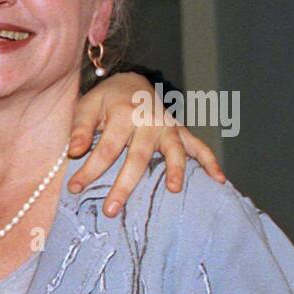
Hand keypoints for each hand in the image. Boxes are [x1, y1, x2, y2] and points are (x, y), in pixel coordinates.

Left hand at [68, 72, 226, 214]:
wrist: (132, 82)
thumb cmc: (106, 100)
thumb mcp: (87, 106)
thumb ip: (80, 129)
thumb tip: (74, 151)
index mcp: (124, 115)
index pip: (106, 149)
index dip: (90, 170)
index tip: (74, 189)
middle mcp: (150, 121)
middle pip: (138, 157)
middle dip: (124, 186)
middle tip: (111, 211)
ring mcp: (168, 127)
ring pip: (174, 151)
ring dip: (175, 170)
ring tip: (174, 190)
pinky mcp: (180, 132)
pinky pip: (199, 146)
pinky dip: (210, 162)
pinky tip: (219, 180)